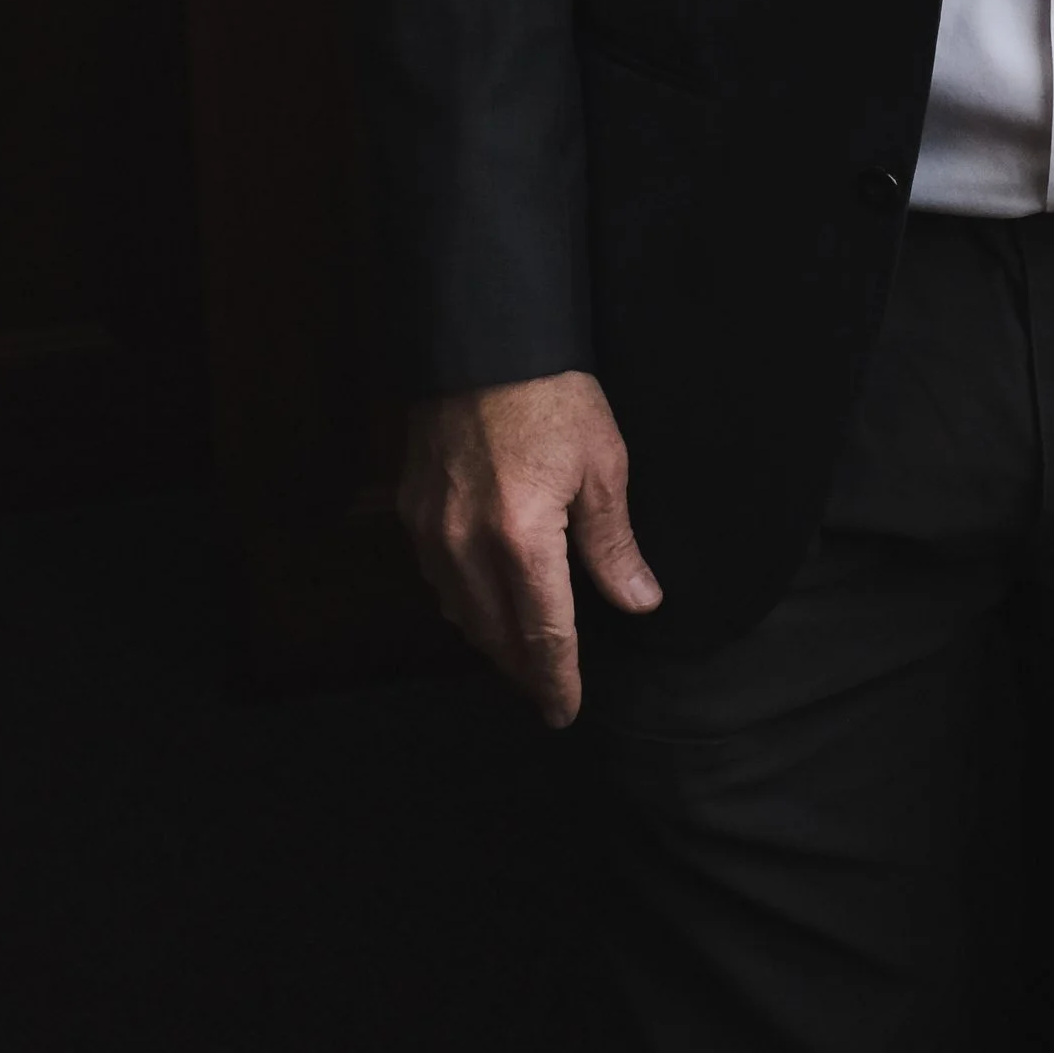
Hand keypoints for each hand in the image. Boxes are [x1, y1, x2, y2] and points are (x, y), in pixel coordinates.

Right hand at [397, 367, 660, 725]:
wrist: (485, 339)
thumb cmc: (553, 396)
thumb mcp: (602, 465)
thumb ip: (614, 544)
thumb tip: (640, 602)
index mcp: (522, 538)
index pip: (542, 635)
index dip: (557, 680)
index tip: (565, 713)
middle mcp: (466, 546)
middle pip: (495, 637)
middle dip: (525, 671)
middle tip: (549, 693)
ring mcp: (431, 530)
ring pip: (460, 615)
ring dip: (492, 641)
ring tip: (522, 654)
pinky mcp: (412, 511)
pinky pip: (437, 580)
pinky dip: (464, 603)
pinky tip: (484, 601)